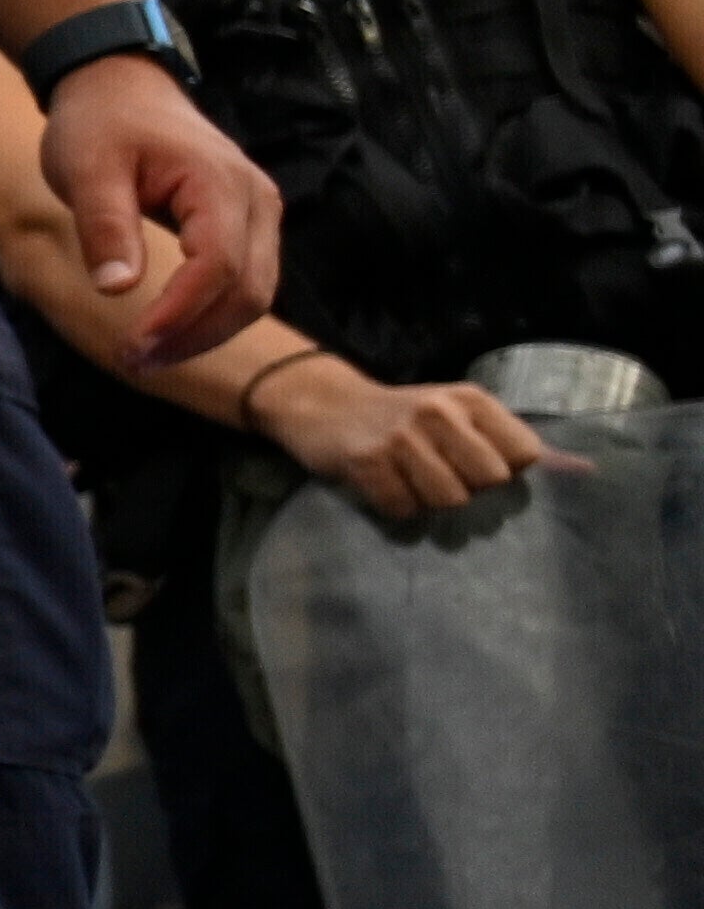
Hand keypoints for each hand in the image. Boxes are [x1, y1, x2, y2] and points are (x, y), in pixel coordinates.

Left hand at [38, 57, 280, 365]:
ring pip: (253, 294)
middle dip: (194, 335)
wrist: (120, 89)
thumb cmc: (101, 125)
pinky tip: (165, 334)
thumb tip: (117, 288)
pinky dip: (209, 316)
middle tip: (132, 362)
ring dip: (204, 334)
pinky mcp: (246, 226)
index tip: (132, 348)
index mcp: (220, 183)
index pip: (218, 266)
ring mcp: (258, 214)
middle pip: (248, 291)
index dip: (179, 315)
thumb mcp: (86, 169)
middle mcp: (255, 200)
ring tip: (143, 357)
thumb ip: (105, 226)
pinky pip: (243, 283)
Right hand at [251, 351, 552, 525]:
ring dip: (430, 501)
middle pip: (488, 480)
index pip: (523, 453)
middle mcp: (439, 413)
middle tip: (442, 476)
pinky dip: (397, 508)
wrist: (325, 404)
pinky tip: (386, 487)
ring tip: (412, 482)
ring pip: (447, 499)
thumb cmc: (405, 416)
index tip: (476, 464)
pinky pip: (402, 509)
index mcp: (470, 400)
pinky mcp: (366, 462)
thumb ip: (515, 443)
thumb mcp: (462, 415)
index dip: (505, 470)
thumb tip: (585, 470)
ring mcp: (401, 438)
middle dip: (468, 488)